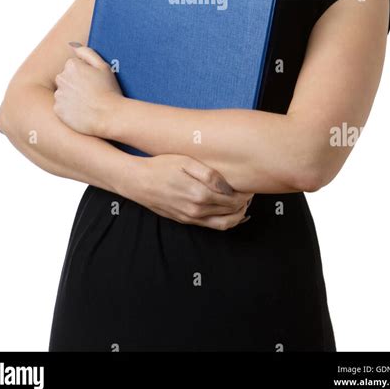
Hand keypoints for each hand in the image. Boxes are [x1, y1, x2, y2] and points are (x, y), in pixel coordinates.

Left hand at [53, 42, 122, 135]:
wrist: (108, 116)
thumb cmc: (108, 90)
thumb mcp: (103, 67)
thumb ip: (87, 52)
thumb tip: (73, 45)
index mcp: (71, 65)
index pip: (74, 66)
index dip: (86, 74)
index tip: (94, 82)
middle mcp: (61, 78)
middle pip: (67, 78)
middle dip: (76, 83)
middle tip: (91, 92)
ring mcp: (58, 94)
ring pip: (63, 92)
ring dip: (72, 96)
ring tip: (87, 103)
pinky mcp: (57, 109)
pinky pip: (61, 106)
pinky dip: (69, 109)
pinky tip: (82, 111)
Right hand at [135, 153, 253, 230]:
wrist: (138, 181)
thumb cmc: (162, 166)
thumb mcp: (186, 161)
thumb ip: (210, 174)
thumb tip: (228, 187)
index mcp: (200, 195)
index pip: (233, 200)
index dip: (245, 194)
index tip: (251, 185)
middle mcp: (197, 210)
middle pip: (231, 213)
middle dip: (244, 204)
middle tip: (250, 193)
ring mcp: (191, 218)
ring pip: (223, 224)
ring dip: (237, 215)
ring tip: (243, 203)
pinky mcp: (185, 220)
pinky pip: (211, 226)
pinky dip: (224, 221)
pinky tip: (229, 212)